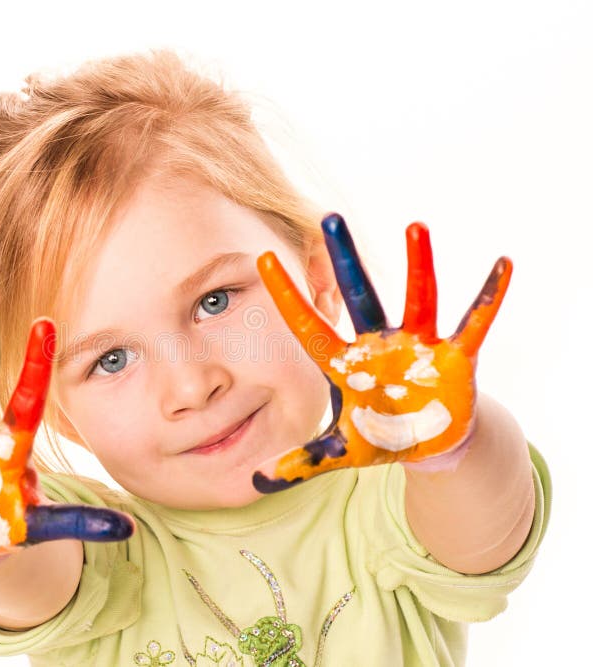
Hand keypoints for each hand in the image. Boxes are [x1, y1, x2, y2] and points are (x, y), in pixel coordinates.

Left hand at [253, 214, 510, 491]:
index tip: (261, 260)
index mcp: (346, 365)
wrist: (427, 442)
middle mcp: (378, 346)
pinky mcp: (454, 357)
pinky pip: (474, 322)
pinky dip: (488, 297)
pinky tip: (502, 265)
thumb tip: (258, 480)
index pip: (309, 326)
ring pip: (417, 298)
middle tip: (329, 218)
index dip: (288, 296)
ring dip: (418, 266)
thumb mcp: (340, 453)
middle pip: (359, 295)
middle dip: (344, 260)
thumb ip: (302, 462)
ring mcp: (417, 347)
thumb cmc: (380, 437)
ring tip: (415, 226)